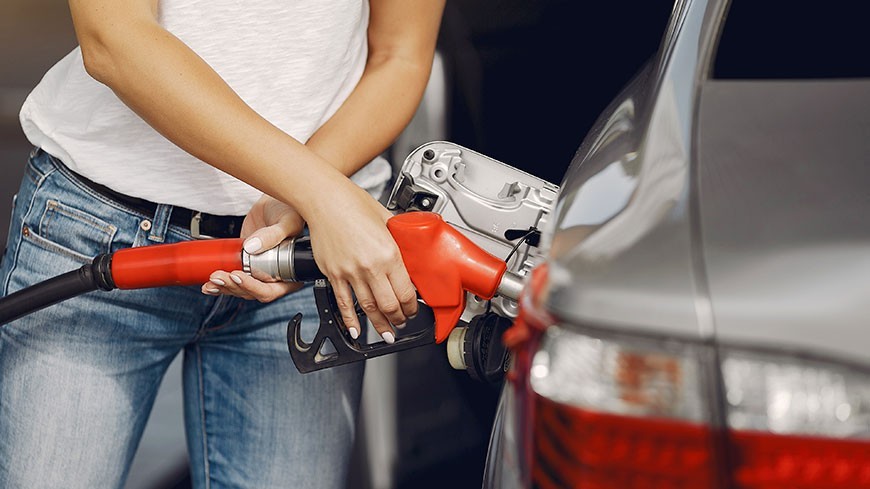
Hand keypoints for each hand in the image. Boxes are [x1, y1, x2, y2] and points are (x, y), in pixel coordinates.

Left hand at [201, 194, 304, 301]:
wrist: (274, 202)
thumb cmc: (289, 210)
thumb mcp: (287, 221)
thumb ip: (273, 235)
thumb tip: (252, 247)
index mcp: (290, 273)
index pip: (271, 290)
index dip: (253, 287)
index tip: (238, 275)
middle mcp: (275, 276)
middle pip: (252, 292)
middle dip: (233, 286)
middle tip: (219, 276)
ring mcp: (258, 271)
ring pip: (240, 288)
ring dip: (224, 287)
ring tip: (212, 279)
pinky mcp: (245, 264)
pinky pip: (233, 279)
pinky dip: (220, 284)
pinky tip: (209, 285)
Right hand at [304, 183, 417, 343]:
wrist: (325, 199)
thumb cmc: (354, 203)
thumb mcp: (388, 219)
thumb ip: (400, 238)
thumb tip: (411, 248)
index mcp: (389, 254)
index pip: (406, 292)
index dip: (412, 306)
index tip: (414, 309)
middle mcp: (370, 267)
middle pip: (389, 305)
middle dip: (399, 319)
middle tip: (402, 323)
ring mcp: (350, 273)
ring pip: (368, 308)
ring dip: (379, 324)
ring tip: (386, 332)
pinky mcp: (333, 274)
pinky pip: (343, 303)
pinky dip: (350, 320)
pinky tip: (356, 331)